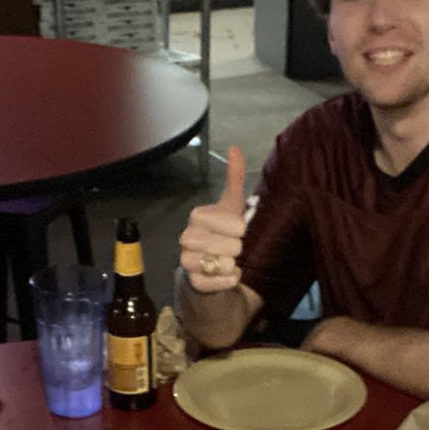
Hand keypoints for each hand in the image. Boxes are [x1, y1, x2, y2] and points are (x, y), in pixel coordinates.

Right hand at [178, 146, 248, 294]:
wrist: (209, 261)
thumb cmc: (223, 231)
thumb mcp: (231, 204)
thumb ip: (235, 177)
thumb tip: (235, 148)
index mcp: (197, 216)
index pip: (236, 226)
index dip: (241, 230)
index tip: (236, 230)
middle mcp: (187, 237)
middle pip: (232, 247)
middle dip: (237, 249)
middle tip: (230, 247)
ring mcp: (187, 261)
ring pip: (225, 265)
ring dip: (232, 264)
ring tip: (226, 259)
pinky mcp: (193, 282)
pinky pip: (222, 282)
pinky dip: (229, 279)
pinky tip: (224, 273)